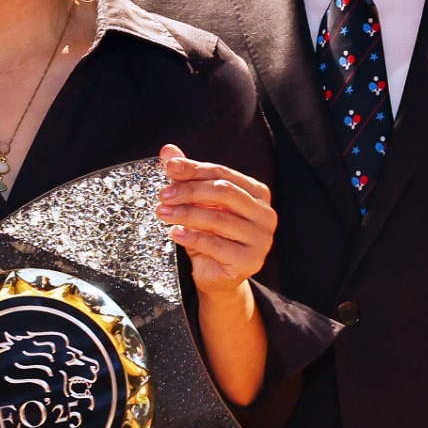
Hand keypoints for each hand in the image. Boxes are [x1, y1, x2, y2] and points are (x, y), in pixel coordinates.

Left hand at [156, 146, 277, 289]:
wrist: (217, 276)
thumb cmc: (210, 235)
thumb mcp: (197, 204)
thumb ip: (187, 177)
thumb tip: (167, 150)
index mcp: (256, 192)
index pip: (222, 173)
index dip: (194, 169)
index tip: (169, 168)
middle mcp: (265, 213)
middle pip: (223, 192)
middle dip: (189, 191)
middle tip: (163, 195)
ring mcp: (261, 238)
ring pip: (218, 218)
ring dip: (186, 214)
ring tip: (162, 213)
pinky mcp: (250, 260)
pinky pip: (217, 245)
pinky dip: (193, 237)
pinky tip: (175, 233)